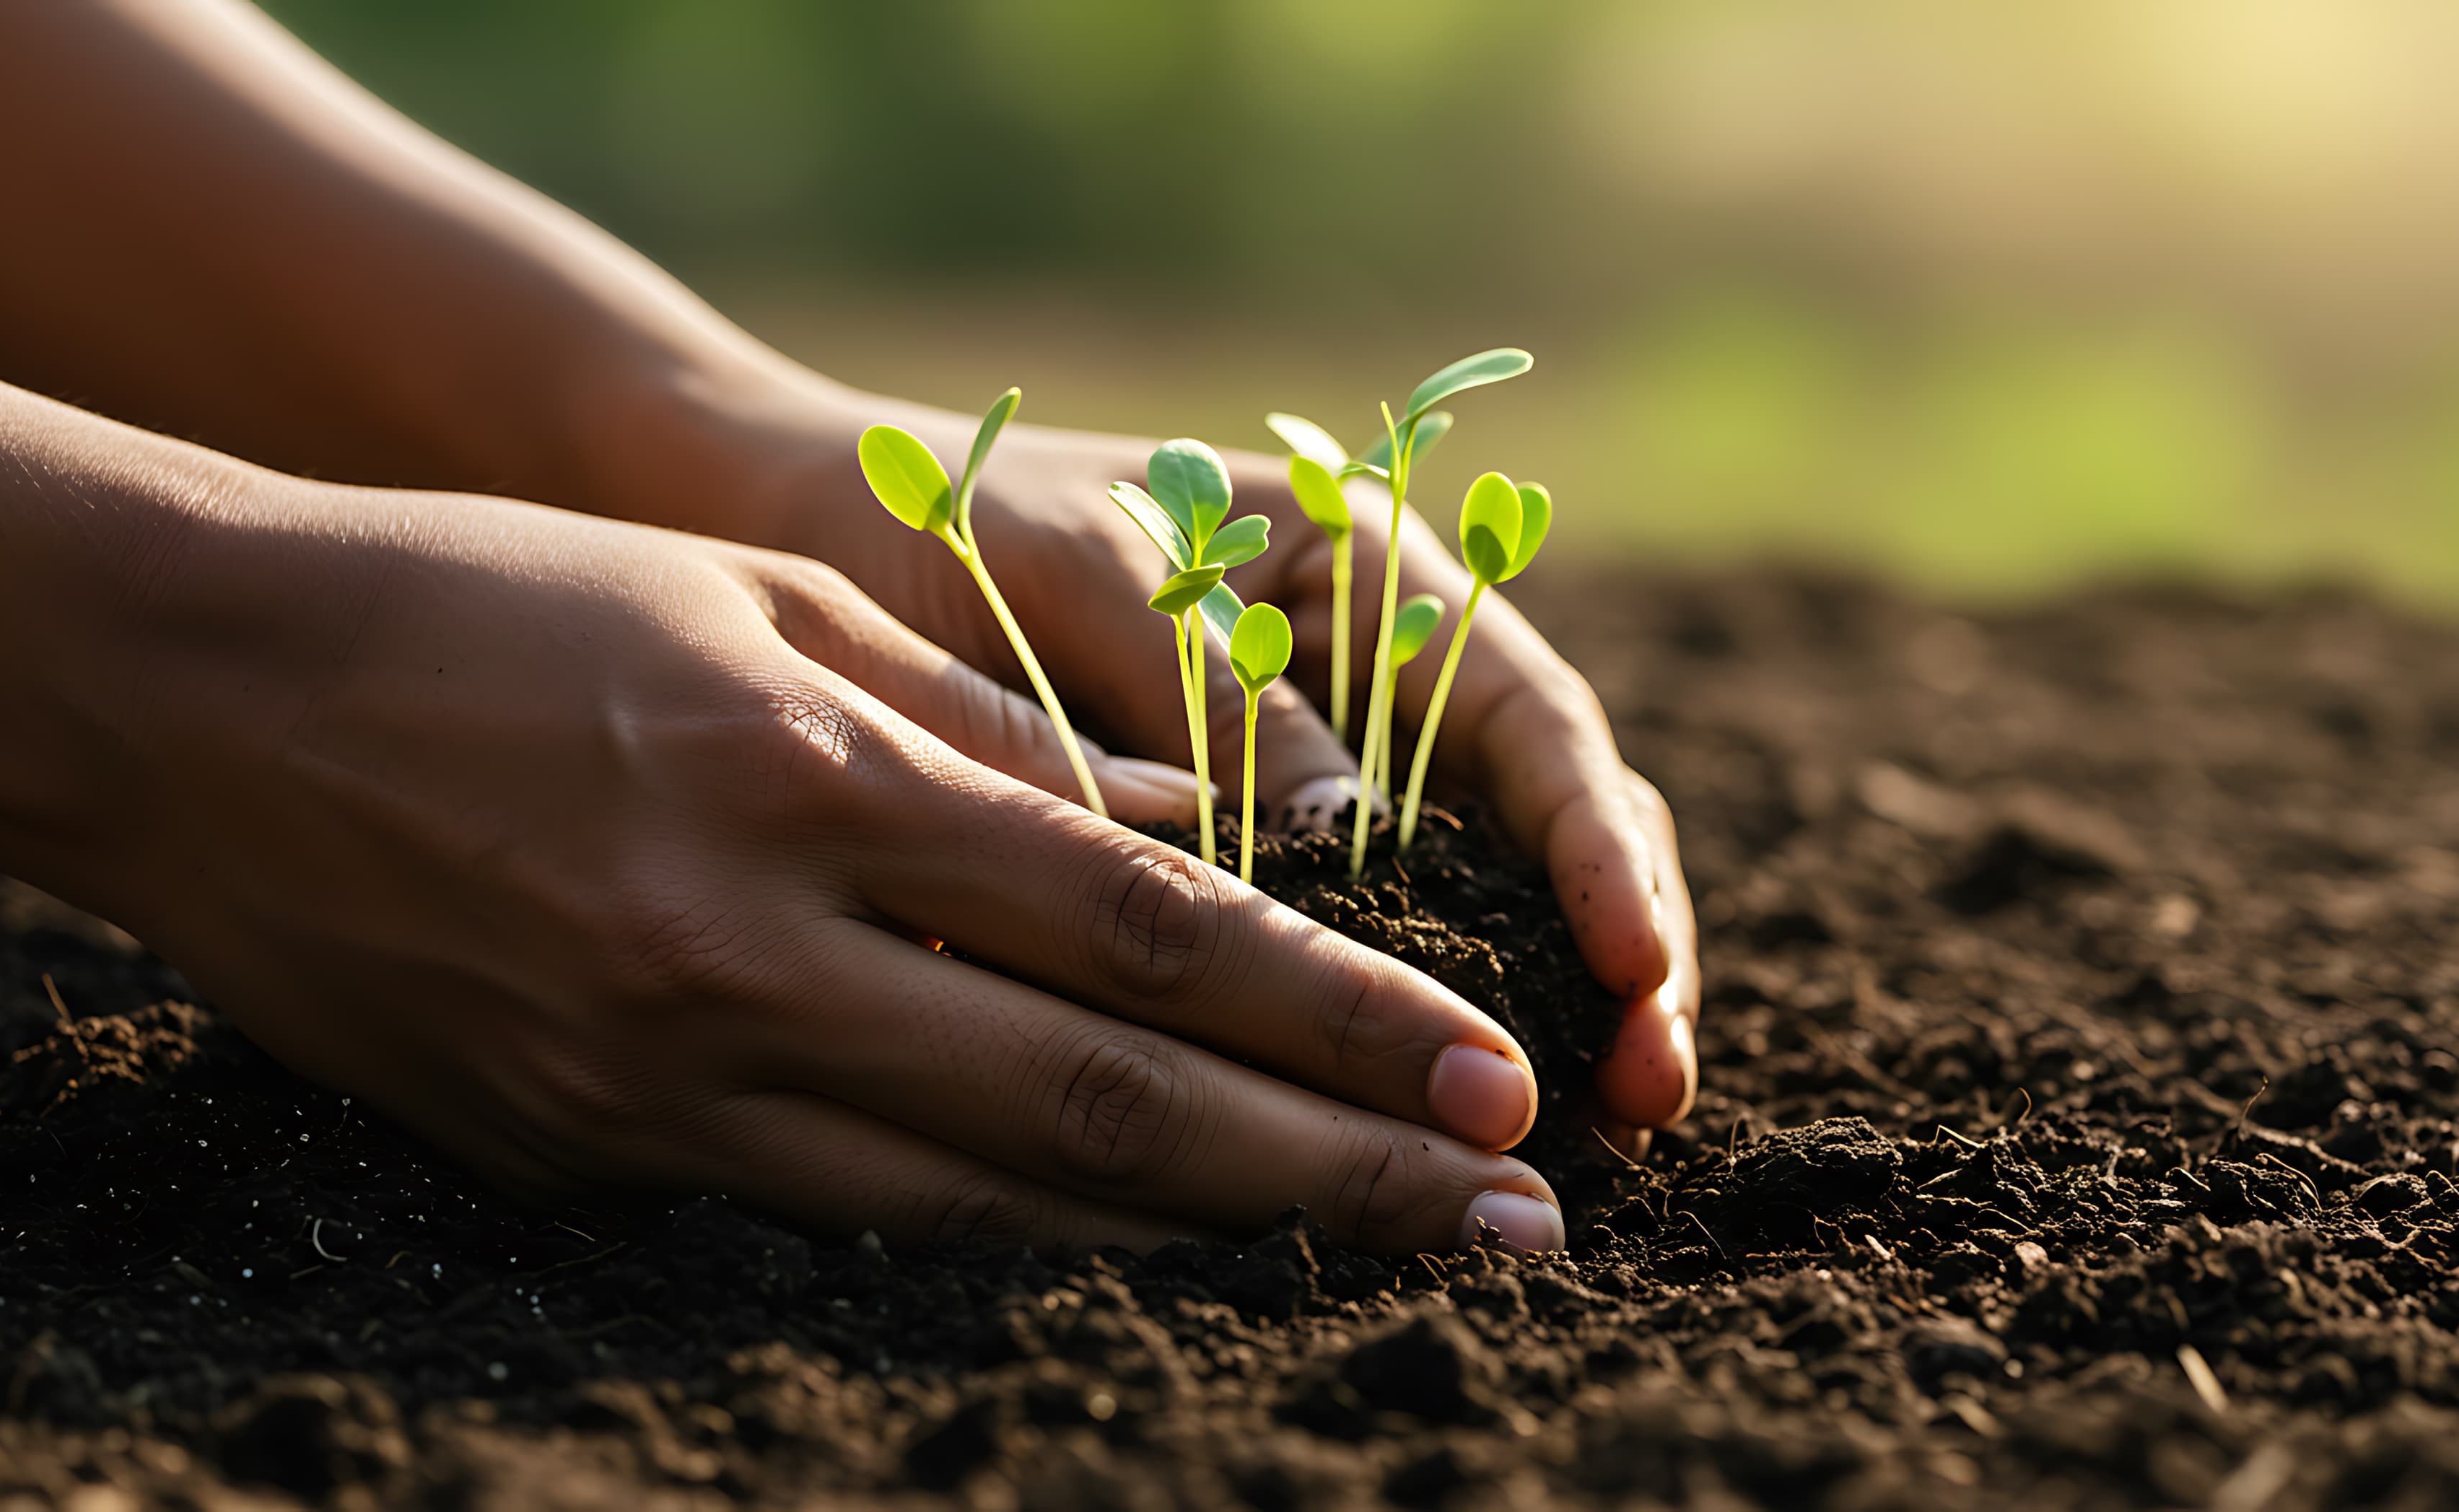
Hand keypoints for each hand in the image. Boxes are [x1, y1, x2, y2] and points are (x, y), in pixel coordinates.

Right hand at [86, 482, 1563, 1252]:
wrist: (203, 702)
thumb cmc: (506, 601)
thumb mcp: (769, 606)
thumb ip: (992, 732)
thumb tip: (1206, 832)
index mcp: (815, 783)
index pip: (1144, 932)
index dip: (1338, 1020)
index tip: (1489, 1081)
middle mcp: (753, 956)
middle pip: (1102, 1107)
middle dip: (1331, 1175)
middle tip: (1512, 1225)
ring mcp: (660, 1078)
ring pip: (984, 1202)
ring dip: (1197, 1241)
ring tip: (1363, 1257)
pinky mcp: (586, 1154)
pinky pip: (838, 1214)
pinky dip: (1003, 1237)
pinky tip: (1129, 1254)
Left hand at [705, 391, 1699, 1156]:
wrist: (814, 535)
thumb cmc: (945, 524)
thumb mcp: (1077, 581)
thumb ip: (1212, 694)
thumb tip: (1358, 843)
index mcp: (1364, 576)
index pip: (1529, 715)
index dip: (1599, 846)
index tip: (1637, 966)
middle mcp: (1374, 679)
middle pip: (1547, 821)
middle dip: (1616, 952)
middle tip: (1644, 1095)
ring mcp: (1323, 773)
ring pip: (1481, 900)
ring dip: (1539, 1009)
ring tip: (1586, 1137)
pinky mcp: (1251, 860)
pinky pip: (1358, 948)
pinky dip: (1405, 1028)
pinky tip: (1427, 1121)